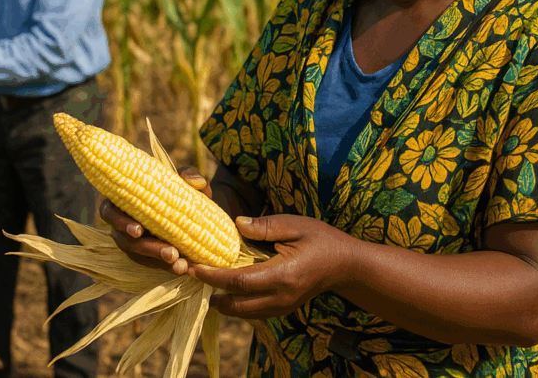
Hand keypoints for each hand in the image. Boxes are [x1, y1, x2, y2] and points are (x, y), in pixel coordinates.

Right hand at [100, 166, 210, 275]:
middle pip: (126, 241)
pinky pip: (151, 264)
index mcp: (122, 200)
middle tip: (172, 254)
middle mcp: (121, 223)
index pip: (109, 212)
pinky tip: (183, 268)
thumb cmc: (176, 187)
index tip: (139, 231)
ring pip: (138, 256)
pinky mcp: (143, 254)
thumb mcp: (184, 178)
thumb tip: (191, 180)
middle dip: (150, 249)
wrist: (188, 205)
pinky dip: (166, 267)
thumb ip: (189, 175)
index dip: (121, 222)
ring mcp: (131, 241)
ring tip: (181, 266)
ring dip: (159, 262)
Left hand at [188, 214, 354, 319]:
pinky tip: (227, 290)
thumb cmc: (321, 239)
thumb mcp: (296, 224)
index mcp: (283, 275)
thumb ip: (266, 226)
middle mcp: (281, 297)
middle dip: (212, 293)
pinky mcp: (283, 309)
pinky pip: (253, 312)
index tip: (194, 267)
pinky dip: (237, 304)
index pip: (240, 281)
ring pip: (244, 313)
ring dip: (223, 301)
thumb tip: (236, 224)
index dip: (214, 276)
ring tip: (205, 284)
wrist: (346, 265)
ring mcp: (283, 307)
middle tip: (192, 277)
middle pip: (237, 305)